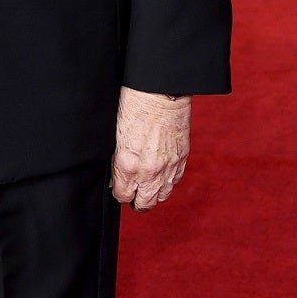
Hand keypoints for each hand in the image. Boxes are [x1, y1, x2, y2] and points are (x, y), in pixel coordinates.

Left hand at [110, 87, 191, 210]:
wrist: (161, 93)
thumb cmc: (133, 107)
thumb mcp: (115, 136)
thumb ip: (116, 160)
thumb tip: (116, 175)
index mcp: (127, 165)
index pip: (123, 196)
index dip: (119, 192)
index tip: (118, 187)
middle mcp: (149, 171)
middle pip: (144, 203)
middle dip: (136, 201)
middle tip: (132, 193)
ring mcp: (168, 167)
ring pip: (161, 196)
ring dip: (152, 193)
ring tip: (146, 185)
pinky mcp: (181, 159)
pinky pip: (174, 182)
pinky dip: (166, 182)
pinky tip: (159, 174)